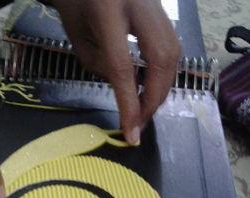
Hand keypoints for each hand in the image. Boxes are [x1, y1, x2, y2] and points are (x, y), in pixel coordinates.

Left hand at [50, 0, 180, 143]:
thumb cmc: (76, 6)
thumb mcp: (78, 38)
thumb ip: (101, 66)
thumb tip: (129, 92)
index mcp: (107, 9)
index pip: (123, 65)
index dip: (129, 103)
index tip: (131, 132)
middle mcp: (141, 4)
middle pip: (161, 59)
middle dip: (154, 98)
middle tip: (140, 123)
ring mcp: (157, 5)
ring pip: (173, 53)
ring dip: (161, 88)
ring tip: (144, 109)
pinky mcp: (163, 11)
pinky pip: (171, 46)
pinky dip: (162, 72)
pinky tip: (149, 86)